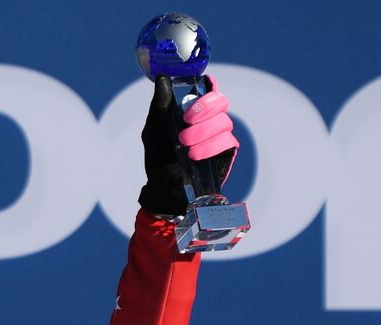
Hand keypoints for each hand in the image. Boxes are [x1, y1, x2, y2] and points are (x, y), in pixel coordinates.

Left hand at [139, 74, 238, 216]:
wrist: (165, 190)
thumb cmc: (159, 158)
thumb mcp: (153, 131)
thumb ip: (159, 105)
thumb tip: (163, 78)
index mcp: (194, 111)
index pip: (209, 90)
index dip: (209, 86)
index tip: (202, 86)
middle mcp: (210, 120)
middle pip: (220, 102)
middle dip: (204, 109)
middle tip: (186, 120)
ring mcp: (220, 136)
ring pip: (224, 122)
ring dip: (202, 132)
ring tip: (185, 145)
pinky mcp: (226, 153)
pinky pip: (227, 141)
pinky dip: (210, 146)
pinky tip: (195, 155)